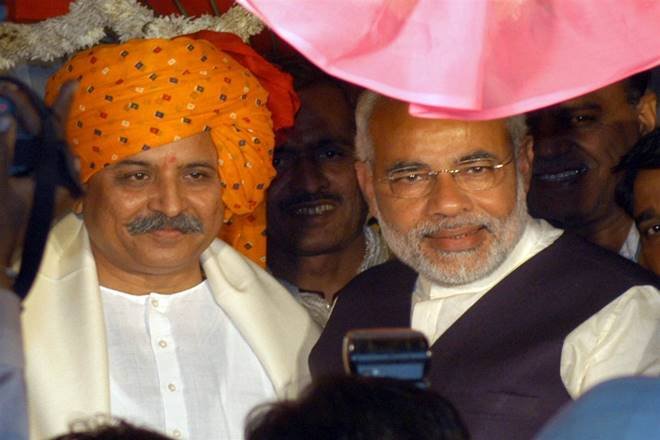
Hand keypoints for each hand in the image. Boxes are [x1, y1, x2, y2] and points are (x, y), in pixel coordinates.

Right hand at [0, 80, 77, 289]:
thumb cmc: (1, 223)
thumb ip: (2, 152)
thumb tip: (7, 119)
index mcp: (56, 177)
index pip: (59, 133)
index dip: (63, 106)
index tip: (75, 83)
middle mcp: (58, 181)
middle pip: (49, 138)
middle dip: (33, 112)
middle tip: (16, 89)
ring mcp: (48, 188)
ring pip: (41, 149)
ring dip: (29, 128)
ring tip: (15, 101)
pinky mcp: (36, 194)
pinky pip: (33, 162)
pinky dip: (23, 147)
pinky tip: (16, 130)